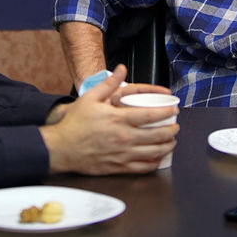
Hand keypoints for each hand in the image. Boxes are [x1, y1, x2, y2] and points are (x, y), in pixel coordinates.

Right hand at [40, 65, 178, 174]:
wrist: (60, 148)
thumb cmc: (74, 123)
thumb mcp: (90, 98)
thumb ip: (109, 83)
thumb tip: (121, 68)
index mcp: (119, 119)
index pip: (150, 115)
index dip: (166, 113)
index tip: (174, 110)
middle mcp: (123, 137)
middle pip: (156, 135)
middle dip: (171, 131)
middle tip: (176, 127)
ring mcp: (122, 154)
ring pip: (152, 153)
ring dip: (166, 147)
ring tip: (171, 142)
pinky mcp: (118, 167)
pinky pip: (141, 168)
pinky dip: (154, 163)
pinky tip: (157, 158)